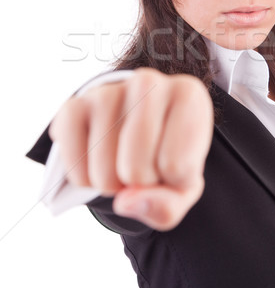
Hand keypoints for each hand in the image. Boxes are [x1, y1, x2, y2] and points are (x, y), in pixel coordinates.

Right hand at [48, 68, 213, 230]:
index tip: (174, 161)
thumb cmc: (168, 156)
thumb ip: (167, 205)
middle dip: (139, 184)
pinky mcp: (73, 103)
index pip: (177, 167)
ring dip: (110, 183)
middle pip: (137, 170)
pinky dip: (82, 177)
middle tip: (144, 164)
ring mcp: (108, 90)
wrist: (137, 130)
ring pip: (104, 170)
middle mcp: (149, 82)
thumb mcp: (183, 187)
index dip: (174, 181)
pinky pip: (74, 160)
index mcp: (189, 95)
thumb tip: (125, 202)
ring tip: (121, 162)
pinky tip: (95, 162)